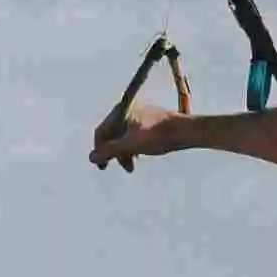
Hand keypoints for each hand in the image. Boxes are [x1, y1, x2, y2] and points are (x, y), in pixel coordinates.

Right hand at [90, 38, 188, 169]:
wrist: (185, 131)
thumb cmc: (157, 136)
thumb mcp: (130, 146)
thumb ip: (110, 151)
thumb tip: (91, 157)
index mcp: (122, 110)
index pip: (101, 132)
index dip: (99, 150)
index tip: (102, 166)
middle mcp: (129, 109)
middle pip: (112, 134)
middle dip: (113, 152)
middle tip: (114, 167)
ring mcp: (139, 115)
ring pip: (124, 136)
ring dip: (124, 152)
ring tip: (131, 167)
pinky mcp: (149, 121)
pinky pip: (133, 135)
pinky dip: (132, 147)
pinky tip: (139, 156)